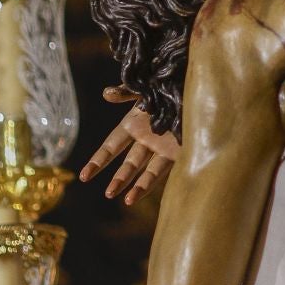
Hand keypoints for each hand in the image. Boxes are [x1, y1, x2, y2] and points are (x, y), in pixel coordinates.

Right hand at [80, 87, 179, 205]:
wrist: (200, 88)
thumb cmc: (170, 84)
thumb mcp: (146, 88)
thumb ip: (127, 92)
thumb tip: (107, 93)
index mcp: (133, 124)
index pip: (111, 147)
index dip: (98, 160)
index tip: (84, 176)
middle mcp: (145, 139)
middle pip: (127, 163)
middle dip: (118, 178)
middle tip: (108, 193)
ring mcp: (161, 147)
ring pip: (144, 171)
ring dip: (135, 186)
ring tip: (126, 200)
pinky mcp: (178, 152)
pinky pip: (162, 171)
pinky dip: (150, 182)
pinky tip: (141, 194)